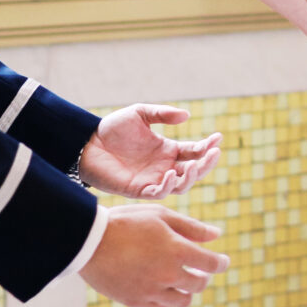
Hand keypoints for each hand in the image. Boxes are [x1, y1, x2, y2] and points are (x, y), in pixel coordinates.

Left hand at [79, 104, 221, 199]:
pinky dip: (168, 185)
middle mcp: (164, 167)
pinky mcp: (139, 190)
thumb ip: (162, 114)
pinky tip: (171, 173)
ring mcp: (153, 179)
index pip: (194, 152)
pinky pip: (159, 192)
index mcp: (168, 150)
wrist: (88, 143)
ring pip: (181, 185)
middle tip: (214, 154)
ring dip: (190, 177)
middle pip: (193, 171)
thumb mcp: (140, 114)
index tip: (218, 138)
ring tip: (193, 165)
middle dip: (206, 164)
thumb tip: (187, 116)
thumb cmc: (113, 129)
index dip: (207, 146)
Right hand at [79, 205, 228, 306]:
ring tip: (178, 281)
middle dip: (202, 277)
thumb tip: (217, 236)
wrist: (89, 240)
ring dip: (185, 291)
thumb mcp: (160, 215)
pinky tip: (161, 290)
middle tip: (197, 270)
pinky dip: (166, 301)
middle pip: (199, 285)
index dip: (221, 263)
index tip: (222, 261)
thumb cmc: (126, 222)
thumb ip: (191, 227)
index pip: (212, 264)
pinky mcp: (136, 301)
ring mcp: (152, 290)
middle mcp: (168, 274)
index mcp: (177, 250)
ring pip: (182, 301)